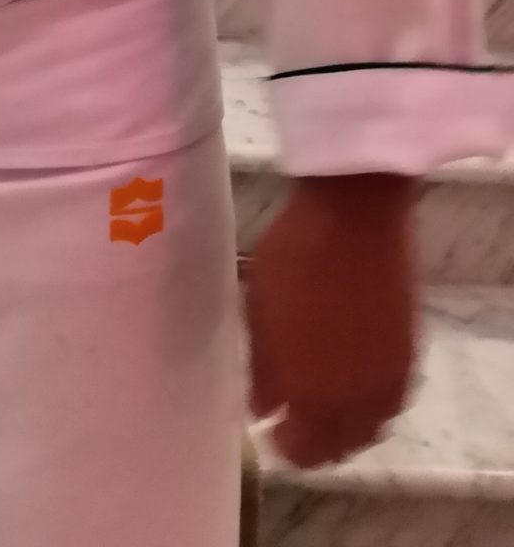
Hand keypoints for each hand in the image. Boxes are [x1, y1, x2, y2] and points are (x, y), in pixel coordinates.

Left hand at [245, 174, 417, 467]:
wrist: (355, 215)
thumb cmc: (295, 257)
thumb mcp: (259, 311)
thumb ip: (262, 370)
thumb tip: (262, 409)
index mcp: (315, 394)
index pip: (301, 450)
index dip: (282, 444)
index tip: (268, 428)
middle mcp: (358, 401)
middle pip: (340, 446)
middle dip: (315, 442)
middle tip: (293, 419)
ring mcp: (388, 379)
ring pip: (369, 427)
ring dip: (346, 426)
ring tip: (321, 402)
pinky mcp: (408, 355)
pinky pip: (389, 401)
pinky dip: (370, 404)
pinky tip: (351, 382)